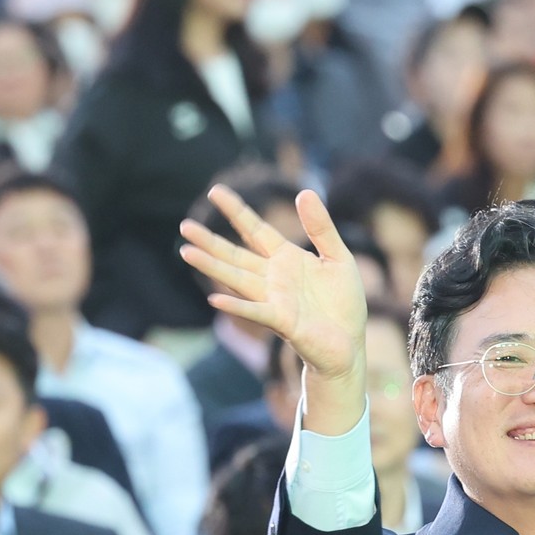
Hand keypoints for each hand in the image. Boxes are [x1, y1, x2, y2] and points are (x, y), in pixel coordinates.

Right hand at [180, 186, 367, 384]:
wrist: (349, 344)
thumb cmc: (343, 303)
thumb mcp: (338, 257)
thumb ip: (322, 228)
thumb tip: (304, 192)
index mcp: (286, 258)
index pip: (255, 230)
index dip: (236, 211)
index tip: (215, 191)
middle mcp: (273, 277)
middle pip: (236, 255)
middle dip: (210, 241)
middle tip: (184, 226)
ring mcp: (274, 299)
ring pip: (237, 279)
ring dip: (212, 266)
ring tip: (186, 252)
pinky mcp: (283, 322)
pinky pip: (257, 311)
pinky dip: (237, 306)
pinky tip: (215, 299)